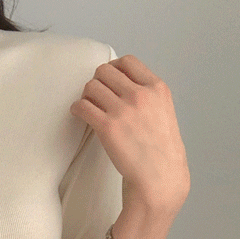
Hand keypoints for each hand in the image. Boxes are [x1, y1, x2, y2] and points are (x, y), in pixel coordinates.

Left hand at [70, 54, 189, 211]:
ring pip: (91, 86)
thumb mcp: (163, 111)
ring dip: (86, 96)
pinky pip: (81, 106)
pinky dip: (76, 109)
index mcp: (157, 88)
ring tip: (90, 108)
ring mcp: (123, 110)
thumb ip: (147, 94)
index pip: (128, 61)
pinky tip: (80, 115)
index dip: (113, 69)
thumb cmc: (159, 149)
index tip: (108, 80)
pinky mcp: (107, 127)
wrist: (159, 176)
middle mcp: (140, 95)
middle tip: (96, 97)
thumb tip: (122, 83)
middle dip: (97, 82)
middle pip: (104, 71)